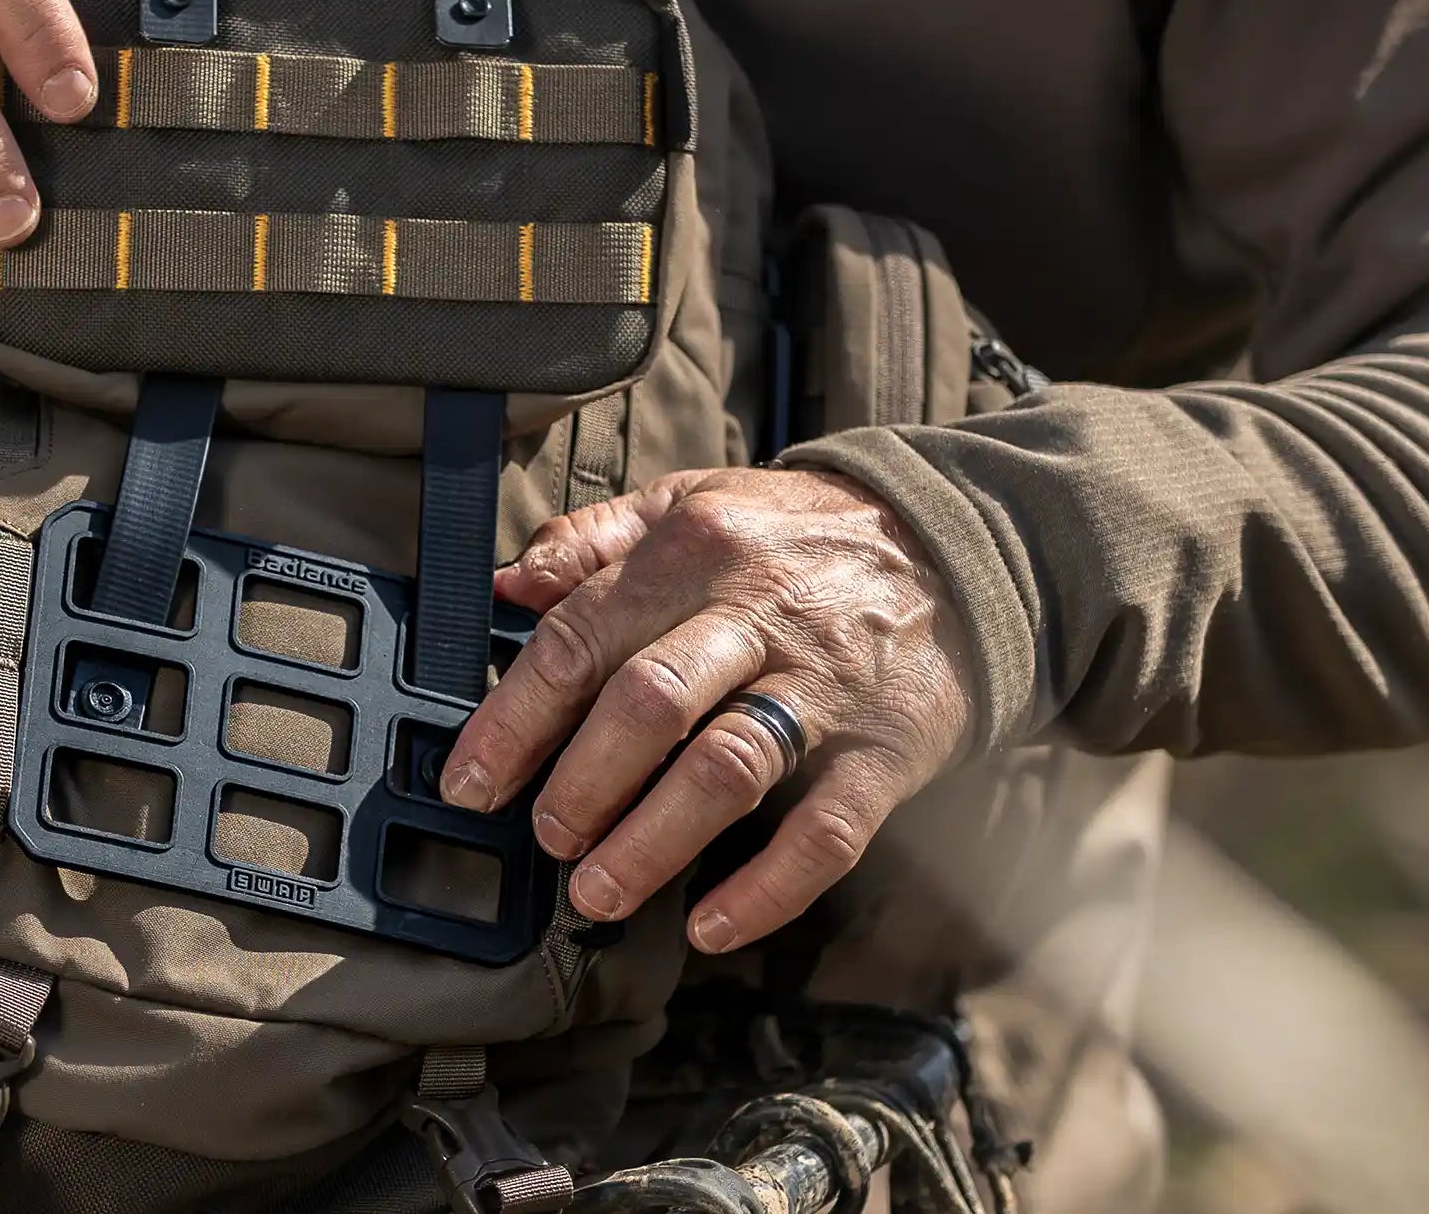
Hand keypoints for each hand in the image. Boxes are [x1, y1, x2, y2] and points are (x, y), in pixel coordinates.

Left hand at [438, 467, 973, 953]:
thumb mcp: (695, 502)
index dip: (514, 720)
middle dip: (579, 785)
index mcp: (694, 551)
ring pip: (727, 769)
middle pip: (648, 703)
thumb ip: (594, 539)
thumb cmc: (797, 539)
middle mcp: (757, 612)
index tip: (470, 783)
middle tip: (544, 839)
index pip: (581, 638)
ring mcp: (827, 685)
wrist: (959, 547)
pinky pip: (825, 832)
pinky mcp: (887, 748)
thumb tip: (504, 584)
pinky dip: (765, 889)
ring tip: (596, 893)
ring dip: (651, 844)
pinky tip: (709, 926)